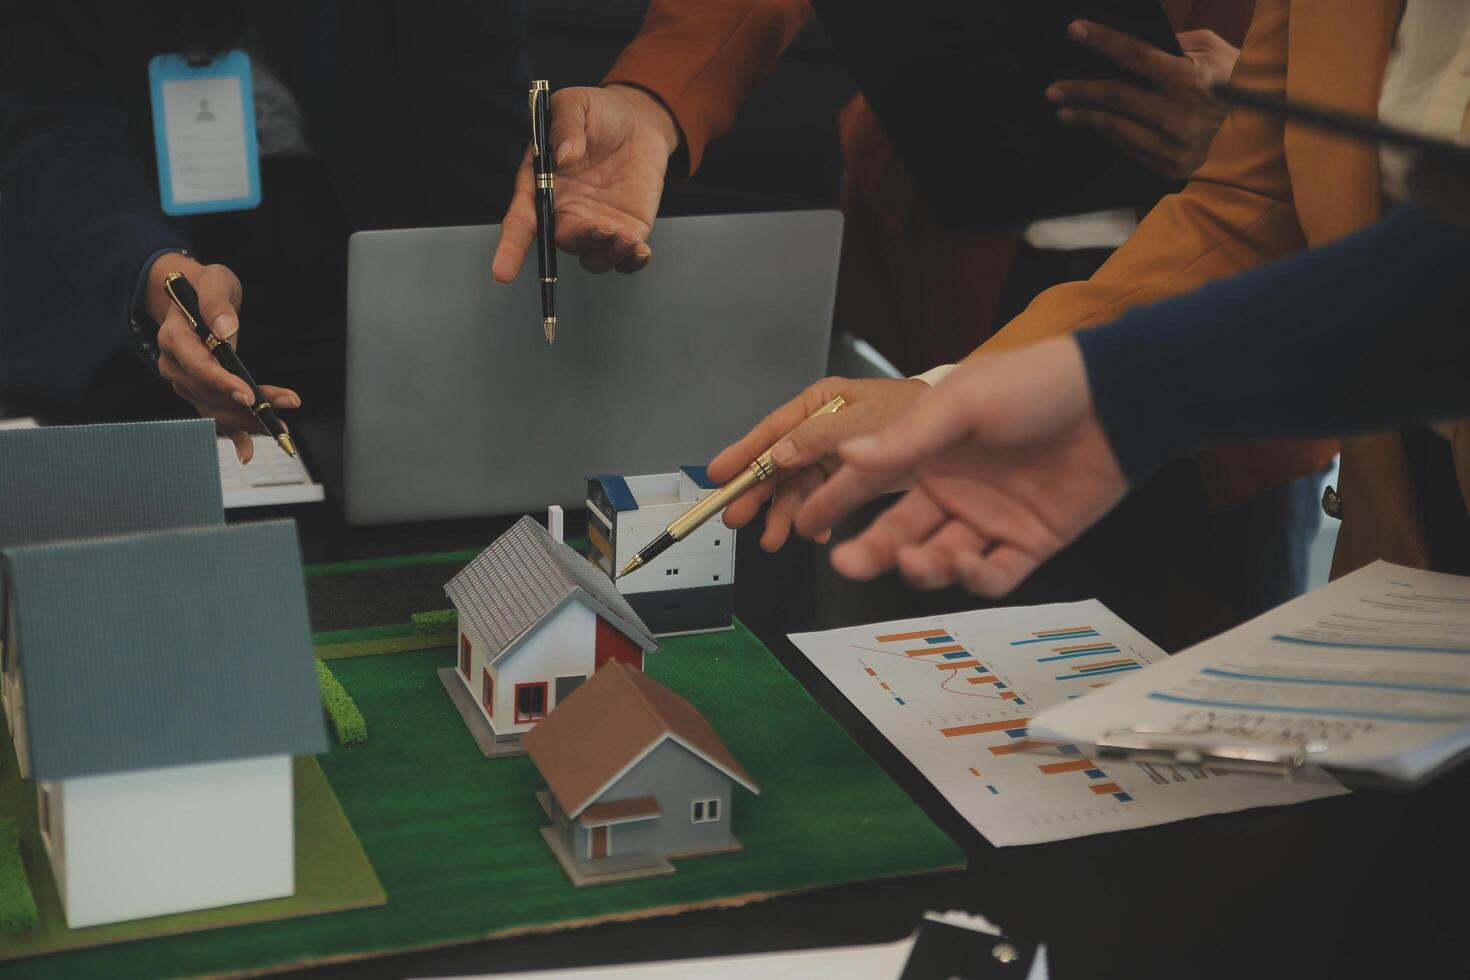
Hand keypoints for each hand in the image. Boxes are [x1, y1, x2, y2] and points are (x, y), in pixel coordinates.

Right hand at [144, 253, 298, 462]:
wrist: (193, 295)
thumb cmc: (206, 286)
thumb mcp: (214, 281)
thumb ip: (217, 303)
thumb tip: (225, 329)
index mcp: (173, 338)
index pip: (198, 366)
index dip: (223, 383)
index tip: (249, 395)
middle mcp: (174, 365)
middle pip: (209, 393)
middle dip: (247, 405)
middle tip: (284, 408)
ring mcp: (185, 382)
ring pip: (215, 408)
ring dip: (247, 420)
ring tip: (281, 426)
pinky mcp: (198, 392)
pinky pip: (215, 415)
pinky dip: (233, 434)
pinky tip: (248, 451)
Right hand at [491, 84, 679, 280]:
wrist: (637, 120)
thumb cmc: (597, 112)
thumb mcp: (575, 104)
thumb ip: (565, 126)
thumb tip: (564, 156)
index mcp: (541, 186)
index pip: (520, 222)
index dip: (510, 249)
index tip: (502, 273)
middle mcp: (564, 212)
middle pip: (562, 242)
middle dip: (580, 240)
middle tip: (600, 226)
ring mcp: (595, 225)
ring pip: (593, 258)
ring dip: (608, 253)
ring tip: (626, 235)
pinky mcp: (626, 230)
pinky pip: (625, 259)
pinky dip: (632, 261)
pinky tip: (640, 250)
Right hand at [706, 376, 928, 551]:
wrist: (979, 426)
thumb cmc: (928, 405)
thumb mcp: (871, 412)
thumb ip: (823, 434)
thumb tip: (781, 453)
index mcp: (827, 403)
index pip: (775, 429)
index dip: (744, 453)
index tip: (718, 473)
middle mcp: (831, 430)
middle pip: (782, 464)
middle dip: (758, 492)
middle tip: (736, 516)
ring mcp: (846, 456)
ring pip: (804, 488)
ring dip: (784, 513)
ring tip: (772, 538)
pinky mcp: (865, 482)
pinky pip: (831, 502)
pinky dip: (819, 520)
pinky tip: (814, 533)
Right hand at [793, 338, 1127, 596]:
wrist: (1115, 401)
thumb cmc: (1037, 384)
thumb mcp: (962, 403)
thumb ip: (906, 438)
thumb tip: (847, 454)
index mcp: (929, 450)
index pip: (870, 483)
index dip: (836, 502)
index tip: (805, 521)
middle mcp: (953, 488)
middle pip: (899, 532)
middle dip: (871, 551)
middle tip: (847, 562)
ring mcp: (989, 518)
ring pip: (940, 559)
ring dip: (923, 567)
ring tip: (919, 560)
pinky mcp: (1028, 543)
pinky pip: (993, 576)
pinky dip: (975, 579)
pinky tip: (968, 567)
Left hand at [1047, 21, 1239, 178]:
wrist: (1267, 136)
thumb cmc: (1240, 85)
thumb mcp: (1216, 52)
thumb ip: (1178, 44)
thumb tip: (1137, 44)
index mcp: (1191, 78)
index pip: (1136, 54)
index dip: (1103, 41)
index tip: (1076, 30)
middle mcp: (1180, 114)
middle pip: (1117, 97)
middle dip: (1080, 90)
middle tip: (1054, 89)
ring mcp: (1174, 144)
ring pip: (1117, 128)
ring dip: (1086, 117)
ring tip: (1065, 108)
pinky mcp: (1171, 166)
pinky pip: (1130, 149)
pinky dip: (1110, 135)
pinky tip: (1096, 126)